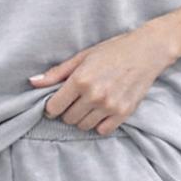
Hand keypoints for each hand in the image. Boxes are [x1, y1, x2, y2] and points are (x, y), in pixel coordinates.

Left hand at [28, 20, 173, 135]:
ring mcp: (110, 106)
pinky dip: (99, 123)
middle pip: (68, 118)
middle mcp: (94, 95)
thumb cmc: (112, 51)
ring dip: (82, 118)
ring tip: (89, 104)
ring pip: (83, 126)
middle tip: (76, 100)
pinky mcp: (124, 113)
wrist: (147, 51)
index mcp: (80, 80)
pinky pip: (102, 130)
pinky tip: (101, 111)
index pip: (54, 107)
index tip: (56, 103)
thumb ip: (57, 73)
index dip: (51, 107)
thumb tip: (32, 82)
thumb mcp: (82, 57)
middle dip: (67, 111)